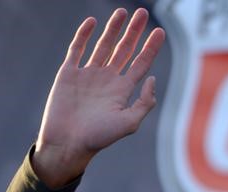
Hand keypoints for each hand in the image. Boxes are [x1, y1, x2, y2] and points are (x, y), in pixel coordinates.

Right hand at [33, 8, 164, 187]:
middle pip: (124, 50)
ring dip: (113, 29)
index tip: (160, 32)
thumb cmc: (98, 138)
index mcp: (122, 91)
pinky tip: (93, 22)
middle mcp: (107, 80)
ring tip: (123, 12)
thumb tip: (153, 79)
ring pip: (103, 45)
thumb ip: (144, 103)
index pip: (140, 64)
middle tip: (143, 13)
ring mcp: (88, 75)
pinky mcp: (68, 73)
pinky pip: (77, 49)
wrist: (67, 143)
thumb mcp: (129, 123)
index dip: (151, 48)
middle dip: (134, 32)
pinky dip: (84, 35)